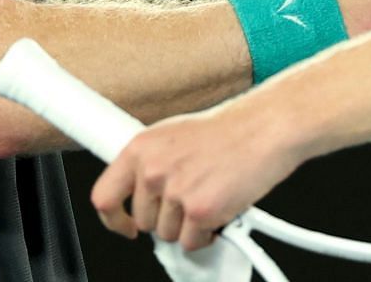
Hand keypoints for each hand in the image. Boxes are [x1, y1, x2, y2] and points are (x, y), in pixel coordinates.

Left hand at [93, 99, 294, 251]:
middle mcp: (152, 169)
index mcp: (140, 148)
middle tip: (191, 198)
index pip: (104, 197)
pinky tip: (221, 208)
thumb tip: (142, 194)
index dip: (114, 219)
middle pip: (144, 221)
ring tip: (210, 195)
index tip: (124, 225)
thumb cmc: (229, 130)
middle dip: (167, 217)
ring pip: (168, 234)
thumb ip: (153, 163)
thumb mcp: (175, 136)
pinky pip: (192, 242)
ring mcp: (175, 191)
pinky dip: (208, 234)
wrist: (266, 127)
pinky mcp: (200, 211)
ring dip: (188, 225)